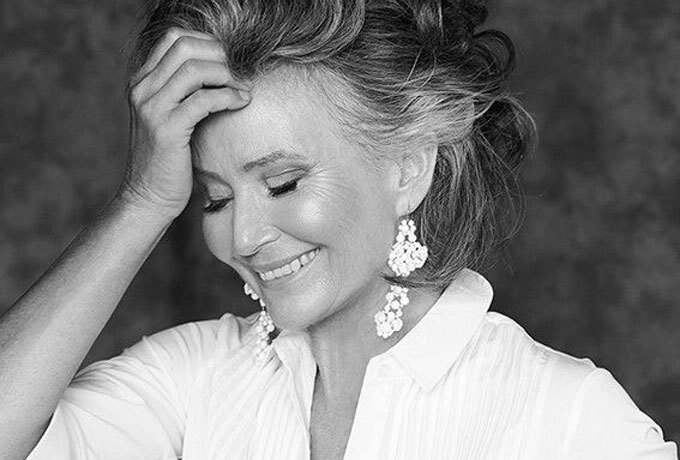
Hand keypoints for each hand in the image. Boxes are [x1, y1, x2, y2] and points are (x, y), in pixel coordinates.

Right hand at [116, 27, 251, 220]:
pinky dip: (228, 97)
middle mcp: (142, 90)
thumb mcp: (170, 117)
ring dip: (227, 76)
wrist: (148, 196)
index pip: (174, 38)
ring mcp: (152, 108)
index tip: (229, 61)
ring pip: (194, 70)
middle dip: (219, 56)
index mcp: (142, 82)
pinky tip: (241, 103)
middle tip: (239, 74)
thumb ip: (184, 92)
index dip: (208, 42)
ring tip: (244, 89)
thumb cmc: (168, 159)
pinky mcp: (167, 129)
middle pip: (184, 47)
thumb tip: (223, 71)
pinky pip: (203, 100)